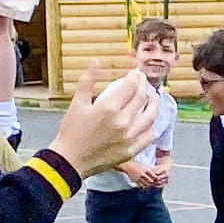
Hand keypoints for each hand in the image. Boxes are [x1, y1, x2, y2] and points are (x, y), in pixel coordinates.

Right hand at [49, 64, 165, 176]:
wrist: (70, 160)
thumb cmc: (71, 132)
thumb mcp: (77, 103)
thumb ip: (88, 81)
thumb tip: (95, 62)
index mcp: (109, 107)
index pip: (130, 86)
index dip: (135, 77)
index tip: (135, 73)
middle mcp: (122, 121)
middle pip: (141, 98)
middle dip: (143, 86)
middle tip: (143, 80)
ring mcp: (128, 137)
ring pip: (150, 116)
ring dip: (154, 104)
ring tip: (153, 97)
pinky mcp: (130, 151)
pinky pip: (148, 136)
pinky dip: (151, 126)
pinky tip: (150, 121)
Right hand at [132, 159, 169, 191]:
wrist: (128, 166)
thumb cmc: (136, 165)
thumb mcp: (144, 165)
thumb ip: (149, 169)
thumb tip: (156, 171)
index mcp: (146, 170)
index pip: (153, 176)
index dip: (156, 178)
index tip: (156, 179)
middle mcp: (143, 174)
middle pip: (150, 181)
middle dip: (153, 183)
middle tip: (154, 183)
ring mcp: (139, 178)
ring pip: (146, 185)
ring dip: (149, 185)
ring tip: (150, 185)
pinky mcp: (136, 181)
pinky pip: (141, 186)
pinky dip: (144, 187)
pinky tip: (145, 186)